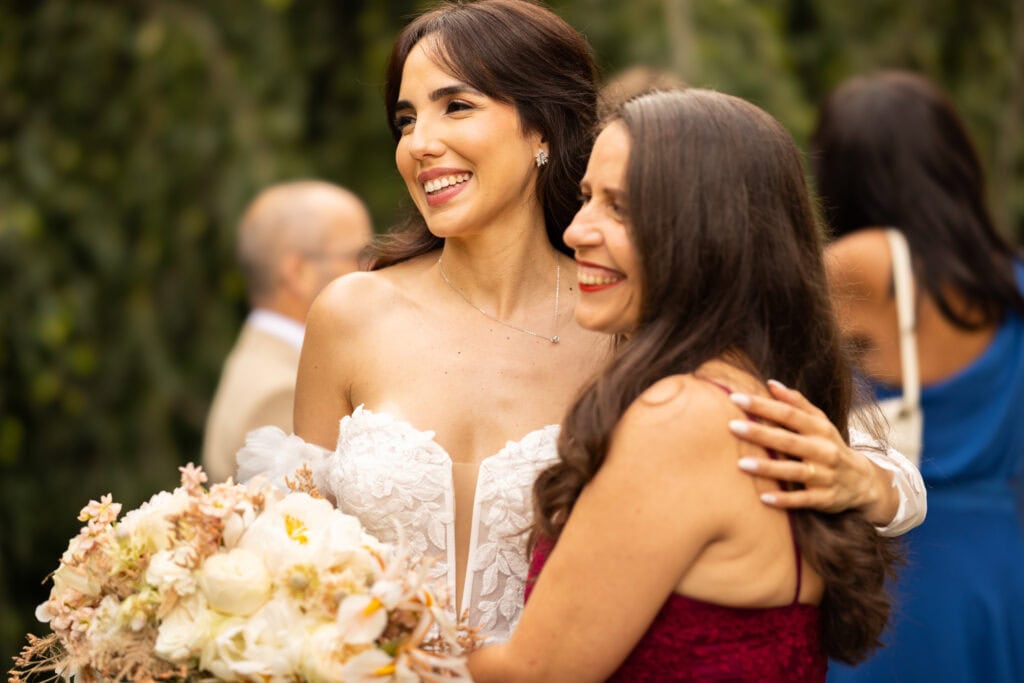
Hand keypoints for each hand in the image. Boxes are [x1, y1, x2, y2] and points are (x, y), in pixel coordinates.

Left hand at [727, 380, 895, 521]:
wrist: (863, 481)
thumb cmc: (830, 445)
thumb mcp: (820, 422)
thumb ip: (796, 403)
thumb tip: (771, 383)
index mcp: (819, 429)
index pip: (789, 414)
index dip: (763, 405)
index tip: (735, 398)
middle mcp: (823, 450)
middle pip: (789, 440)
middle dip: (760, 433)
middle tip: (732, 426)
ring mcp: (825, 476)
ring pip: (795, 471)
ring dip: (768, 468)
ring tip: (741, 463)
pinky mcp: (825, 498)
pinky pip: (803, 499)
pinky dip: (785, 500)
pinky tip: (763, 498)